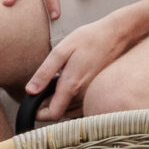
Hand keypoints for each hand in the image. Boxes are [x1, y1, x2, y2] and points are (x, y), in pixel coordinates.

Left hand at [28, 7, 143, 120]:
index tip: (35, 101)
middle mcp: (84, 94)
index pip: (53, 114)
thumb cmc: (89, 39)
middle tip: (46, 88)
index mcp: (72, 85)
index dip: (40, 112)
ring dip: (61, 104)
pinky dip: (73, 102)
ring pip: (71, 112)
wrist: (118, 34)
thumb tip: (30, 91)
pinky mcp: (99, 92)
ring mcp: (93, 94)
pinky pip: (83, 106)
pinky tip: (72, 86)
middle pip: (61, 114)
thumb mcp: (61, 51)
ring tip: (59, 85)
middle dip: (49, 106)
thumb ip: (45, 72)